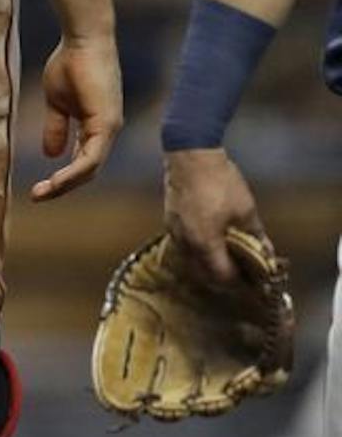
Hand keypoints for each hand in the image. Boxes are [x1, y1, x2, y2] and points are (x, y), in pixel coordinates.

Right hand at [31, 35, 122, 200]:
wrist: (81, 40)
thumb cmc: (70, 64)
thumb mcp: (57, 102)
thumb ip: (56, 127)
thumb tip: (51, 154)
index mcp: (95, 127)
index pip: (82, 161)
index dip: (62, 177)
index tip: (38, 187)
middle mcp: (107, 132)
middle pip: (87, 170)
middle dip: (62, 186)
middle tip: (37, 196)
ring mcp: (109, 128)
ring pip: (90, 168)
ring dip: (66, 184)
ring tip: (42, 192)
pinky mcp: (107, 123)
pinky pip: (92, 157)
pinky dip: (74, 171)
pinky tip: (57, 179)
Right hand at [164, 149, 266, 285]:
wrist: (190, 154)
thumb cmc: (220, 182)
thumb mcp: (246, 210)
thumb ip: (256, 236)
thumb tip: (267, 254)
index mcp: (205, 243)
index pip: (222, 276)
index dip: (239, 282)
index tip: (253, 281)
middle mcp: (185, 242)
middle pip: (203, 273)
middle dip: (223, 277)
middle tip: (243, 273)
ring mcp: (173, 231)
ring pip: (191, 260)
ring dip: (209, 264)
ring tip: (229, 258)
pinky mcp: (170, 220)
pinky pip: (184, 245)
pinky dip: (198, 250)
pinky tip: (212, 241)